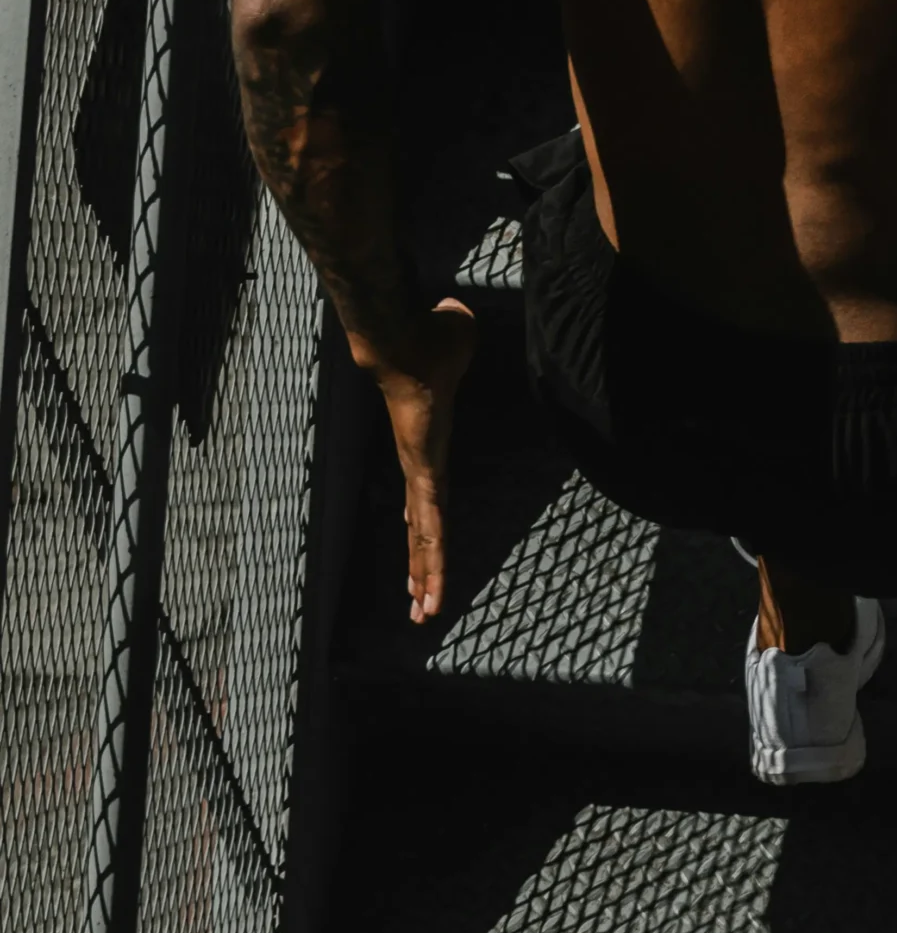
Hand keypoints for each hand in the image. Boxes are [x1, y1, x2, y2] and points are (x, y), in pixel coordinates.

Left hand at [369, 297, 476, 623]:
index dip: (425, 536)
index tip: (421, 566)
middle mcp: (420, 467)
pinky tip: (429, 589)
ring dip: (426, 579)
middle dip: (422, 572)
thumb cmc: (432, 333)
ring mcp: (420, 470)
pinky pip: (432, 524)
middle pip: (422, 532)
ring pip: (424, 538)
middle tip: (419, 611)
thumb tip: (455, 317)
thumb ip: (456, 341)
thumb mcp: (455, 339)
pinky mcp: (425, 469)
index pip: (427, 503)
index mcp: (427, 449)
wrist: (405, 335)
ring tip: (424, 615)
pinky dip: (433, 559)